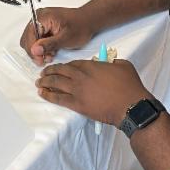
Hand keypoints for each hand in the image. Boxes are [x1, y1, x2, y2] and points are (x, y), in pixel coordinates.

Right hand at [19, 6, 94, 64]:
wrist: (89, 21)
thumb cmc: (81, 26)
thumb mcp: (65, 38)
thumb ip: (49, 44)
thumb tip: (34, 50)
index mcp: (42, 17)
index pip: (29, 36)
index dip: (33, 50)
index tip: (39, 60)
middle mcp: (39, 17)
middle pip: (28, 38)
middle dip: (35, 51)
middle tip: (45, 59)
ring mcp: (41, 21)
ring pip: (32, 40)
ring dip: (39, 50)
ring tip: (50, 55)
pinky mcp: (44, 26)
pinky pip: (38, 38)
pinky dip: (43, 46)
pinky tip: (51, 50)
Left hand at [35, 58, 152, 126]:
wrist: (130, 106)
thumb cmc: (129, 86)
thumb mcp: (123, 66)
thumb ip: (112, 62)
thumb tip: (107, 64)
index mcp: (91, 65)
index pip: (73, 63)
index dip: (65, 65)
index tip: (60, 68)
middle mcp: (81, 76)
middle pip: (61, 71)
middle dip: (50, 71)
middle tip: (43, 73)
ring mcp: (77, 90)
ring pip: (56, 83)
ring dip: (45, 81)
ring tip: (39, 82)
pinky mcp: (77, 104)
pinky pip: (58, 98)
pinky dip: (48, 95)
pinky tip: (42, 93)